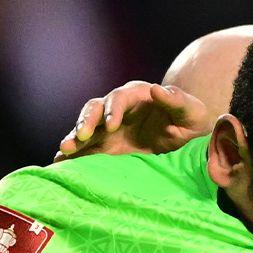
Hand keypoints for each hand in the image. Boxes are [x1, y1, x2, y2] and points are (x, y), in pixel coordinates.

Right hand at [53, 81, 213, 160]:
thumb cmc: (192, 123)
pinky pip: (84, 148)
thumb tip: (157, 89)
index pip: (119, 98)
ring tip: (64, 150)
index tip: (111, 125)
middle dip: (86, 121)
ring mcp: (108, 128)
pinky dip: (73, 154)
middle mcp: (118, 109)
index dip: (113, 109)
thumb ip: (177, 101)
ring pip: (85, 127)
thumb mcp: (192, 112)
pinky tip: (60, 163)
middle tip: (81, 136)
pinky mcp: (104, 146)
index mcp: (137, 96)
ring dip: (74, 137)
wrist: (189, 142)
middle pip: (95, 109)